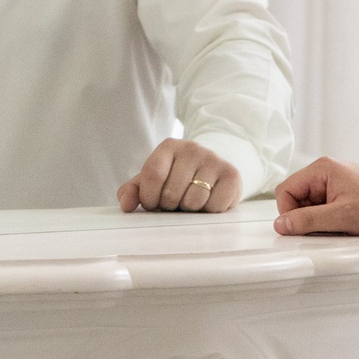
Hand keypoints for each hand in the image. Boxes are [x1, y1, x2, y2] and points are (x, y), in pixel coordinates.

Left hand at [119, 140, 242, 213]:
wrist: (214, 169)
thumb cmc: (178, 178)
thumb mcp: (154, 181)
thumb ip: (133, 191)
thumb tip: (126, 206)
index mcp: (169, 147)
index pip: (153, 175)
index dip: (150, 198)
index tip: (154, 204)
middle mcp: (192, 149)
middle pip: (172, 193)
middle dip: (170, 206)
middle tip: (176, 203)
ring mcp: (214, 160)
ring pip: (194, 202)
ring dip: (190, 210)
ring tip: (191, 202)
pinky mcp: (232, 175)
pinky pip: (215, 206)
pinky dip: (209, 211)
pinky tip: (208, 202)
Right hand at [273, 157, 358, 234]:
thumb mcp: (341, 217)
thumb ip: (308, 220)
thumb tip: (281, 225)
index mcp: (321, 168)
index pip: (286, 190)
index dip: (288, 212)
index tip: (300, 228)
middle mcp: (323, 170)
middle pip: (295, 197)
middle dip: (304, 216)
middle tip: (325, 227)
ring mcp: (331, 180)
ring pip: (307, 204)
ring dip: (316, 219)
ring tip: (337, 224)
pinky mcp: (338, 191)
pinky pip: (320, 206)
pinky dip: (326, 218)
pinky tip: (341, 222)